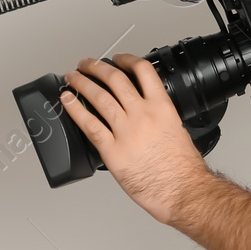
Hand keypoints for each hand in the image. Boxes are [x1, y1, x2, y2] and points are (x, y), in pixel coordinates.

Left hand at [59, 54, 211, 225]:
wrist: (182, 190)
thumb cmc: (183, 169)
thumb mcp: (178, 131)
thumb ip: (160, 118)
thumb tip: (149, 115)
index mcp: (162, 108)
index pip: (143, 71)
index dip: (127, 59)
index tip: (118, 58)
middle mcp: (142, 115)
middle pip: (115, 79)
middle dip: (97, 67)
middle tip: (87, 64)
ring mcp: (125, 131)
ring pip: (98, 97)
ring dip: (82, 83)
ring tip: (72, 78)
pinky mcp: (112, 150)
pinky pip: (88, 124)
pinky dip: (74, 109)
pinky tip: (67, 101)